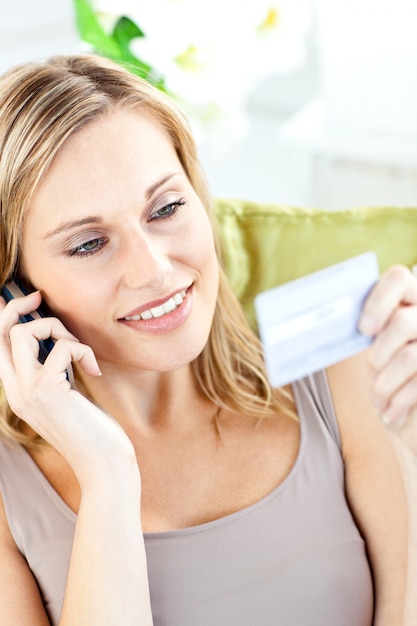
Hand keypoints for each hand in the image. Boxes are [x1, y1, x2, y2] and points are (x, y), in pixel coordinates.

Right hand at [0, 291, 133, 479]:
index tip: (30, 300)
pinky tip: (94, 371)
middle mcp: (16, 391)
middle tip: (40, 298)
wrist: (103, 464)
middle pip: (2, 334)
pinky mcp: (48, 391)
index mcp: (18, 391)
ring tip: (80, 351)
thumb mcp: (66, 395)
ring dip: (57, 328)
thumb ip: (55, 372)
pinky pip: (62, 348)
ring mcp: (28, 392)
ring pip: (23, 333)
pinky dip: (83, 351)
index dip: (6, 317)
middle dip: (18, 307)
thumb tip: (58, 340)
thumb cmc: (92, 431)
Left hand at [359, 265, 416, 452]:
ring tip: (375, 399)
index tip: (363, 329)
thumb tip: (312, 326)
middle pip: (403, 323)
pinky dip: (400, 401)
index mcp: (408, 293)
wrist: (403, 389)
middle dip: (379, 351)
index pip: (397, 278)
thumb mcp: (372, 338)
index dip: (379, 301)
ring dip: (385, 383)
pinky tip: (388, 413)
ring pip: (410, 357)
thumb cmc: (382, 356)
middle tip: (370, 365)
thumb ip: (358, 327)